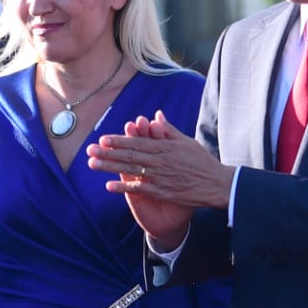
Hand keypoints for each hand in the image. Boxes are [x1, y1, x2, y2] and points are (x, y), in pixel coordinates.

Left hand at [87, 112, 225, 249]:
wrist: (218, 185)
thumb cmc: (202, 162)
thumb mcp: (186, 142)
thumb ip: (168, 130)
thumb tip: (156, 115)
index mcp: (165, 147)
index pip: (137, 142)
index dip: (118, 141)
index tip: (102, 139)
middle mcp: (160, 161)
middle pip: (129, 155)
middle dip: (107, 152)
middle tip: (89, 150)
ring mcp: (160, 177)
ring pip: (130, 170)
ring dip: (109, 167)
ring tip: (92, 164)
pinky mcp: (162, 192)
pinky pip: (140, 188)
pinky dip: (124, 187)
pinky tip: (108, 186)